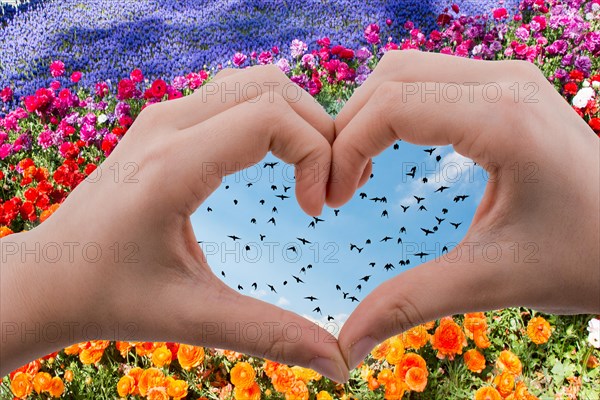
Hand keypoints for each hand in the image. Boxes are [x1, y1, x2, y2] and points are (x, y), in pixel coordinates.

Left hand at [0, 65, 349, 381]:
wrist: (50, 276)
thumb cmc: (108, 296)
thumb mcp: (191, 317)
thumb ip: (269, 335)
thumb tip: (339, 364)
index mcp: (172, 166)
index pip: (270, 117)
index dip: (315, 154)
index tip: (318, 209)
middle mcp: (167, 125)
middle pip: (271, 87)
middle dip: (318, 130)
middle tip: (327, 186)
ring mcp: (164, 116)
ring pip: (255, 81)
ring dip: (296, 117)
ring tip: (310, 169)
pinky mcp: (165, 122)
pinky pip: (234, 94)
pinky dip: (271, 115)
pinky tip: (277, 159)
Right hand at [328, 50, 599, 368]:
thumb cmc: (583, 258)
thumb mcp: (490, 279)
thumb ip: (408, 304)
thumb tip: (344, 347)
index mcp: (504, 119)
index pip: (393, 105)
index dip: (345, 149)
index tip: (331, 200)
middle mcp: (507, 81)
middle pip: (392, 77)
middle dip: (350, 128)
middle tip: (338, 186)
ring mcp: (509, 78)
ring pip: (407, 72)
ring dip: (370, 116)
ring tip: (358, 170)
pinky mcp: (507, 88)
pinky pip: (429, 80)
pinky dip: (395, 111)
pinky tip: (389, 151)